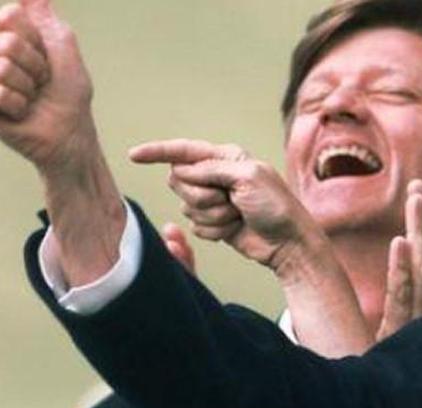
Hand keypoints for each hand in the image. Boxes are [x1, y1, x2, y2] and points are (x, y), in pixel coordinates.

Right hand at [0, 0, 97, 174]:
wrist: (71, 132)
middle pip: (6, 43)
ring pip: (0, 68)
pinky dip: (17, 104)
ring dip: (28, 87)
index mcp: (2, 37)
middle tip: (41, 83)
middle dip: (36, 66)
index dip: (36, 38)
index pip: (9, 16)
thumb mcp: (64, 49)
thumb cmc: (68, 94)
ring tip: (31, 98)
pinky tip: (19, 112)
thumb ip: (47, 18)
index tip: (47, 57)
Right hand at [130, 139, 320, 268]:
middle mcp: (217, 176)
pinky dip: (215, 230)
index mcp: (227, 157)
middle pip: (178, 180)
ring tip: (237, 216)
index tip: (134, 155)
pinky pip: (196, 225)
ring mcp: (215, 200)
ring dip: (212, 215)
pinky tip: (234, 229)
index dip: (158, 152)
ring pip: (186, 206)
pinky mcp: (214, 222)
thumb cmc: (276, 207)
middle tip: (229, 200)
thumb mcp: (248, 178)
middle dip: (200, 194)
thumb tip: (182, 170)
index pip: (184, 151)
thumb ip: (211, 169)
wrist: (288, 242)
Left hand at [375, 180, 421, 340]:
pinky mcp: (396, 344)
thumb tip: (394, 275)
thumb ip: (394, 315)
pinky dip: (402, 270)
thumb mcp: (385, 344)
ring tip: (415, 199)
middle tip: (419, 185)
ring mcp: (416, 333)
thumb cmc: (371, 385)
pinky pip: (402, 302)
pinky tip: (400, 241)